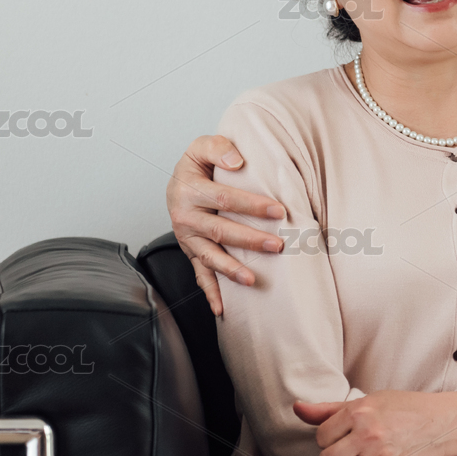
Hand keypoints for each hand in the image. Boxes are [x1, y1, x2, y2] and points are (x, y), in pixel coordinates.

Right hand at [166, 134, 285, 315]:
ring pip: (210, 257)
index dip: (252, 205)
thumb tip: (238, 161)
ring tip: (252, 280)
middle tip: (277, 245)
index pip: (224, 198)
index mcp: (189, 191)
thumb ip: (219, 148)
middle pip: (220, 230)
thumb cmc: (197, 166)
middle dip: (250, 240)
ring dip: (231, 270)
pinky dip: (210, 293)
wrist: (177, 183)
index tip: (279, 210)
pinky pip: (199, 275)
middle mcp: (185, 217)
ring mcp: (187, 239)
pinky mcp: (191, 253)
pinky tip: (222, 309)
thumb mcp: (202, 147)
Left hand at [293, 390, 456, 455]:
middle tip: (349, 453)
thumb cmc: (404, 408)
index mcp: (360, 411)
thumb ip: (329, 409)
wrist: (443, 422)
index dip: (329, 439)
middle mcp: (368, 433)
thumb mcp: (369, 400)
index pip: (322, 436)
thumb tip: (297, 408)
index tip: (343, 437)